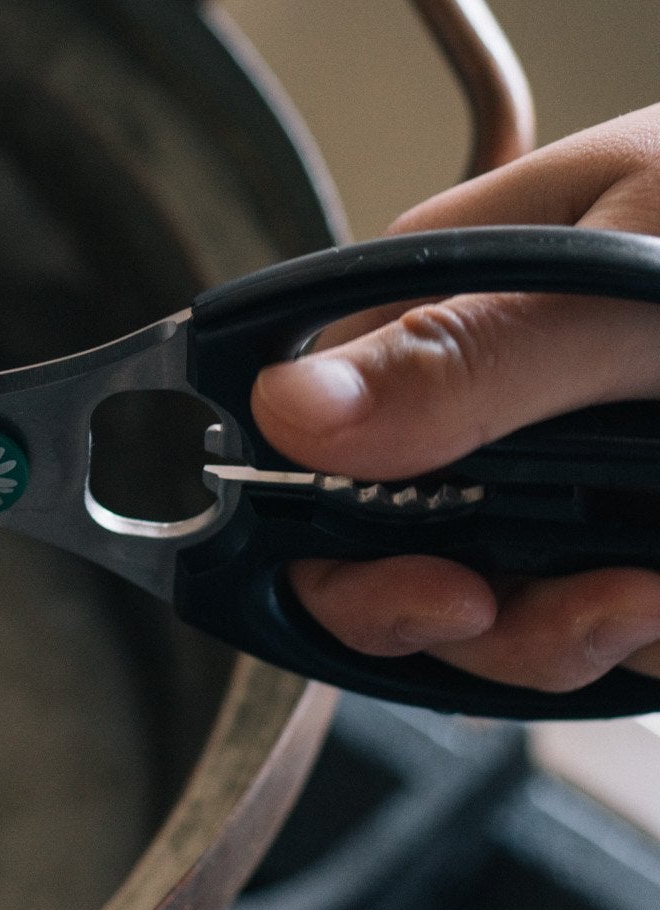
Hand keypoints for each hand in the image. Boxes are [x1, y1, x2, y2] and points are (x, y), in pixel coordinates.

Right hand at [252, 105, 659, 691]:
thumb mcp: (641, 277)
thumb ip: (473, 354)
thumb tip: (286, 408)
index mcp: (448, 293)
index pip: (308, 427)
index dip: (320, 530)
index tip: (420, 587)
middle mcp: (490, 388)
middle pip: (390, 540)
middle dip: (460, 611)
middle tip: (537, 612)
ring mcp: (567, 461)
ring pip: (497, 601)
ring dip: (570, 632)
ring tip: (650, 595)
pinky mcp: (636, 520)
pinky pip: (601, 616)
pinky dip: (641, 630)